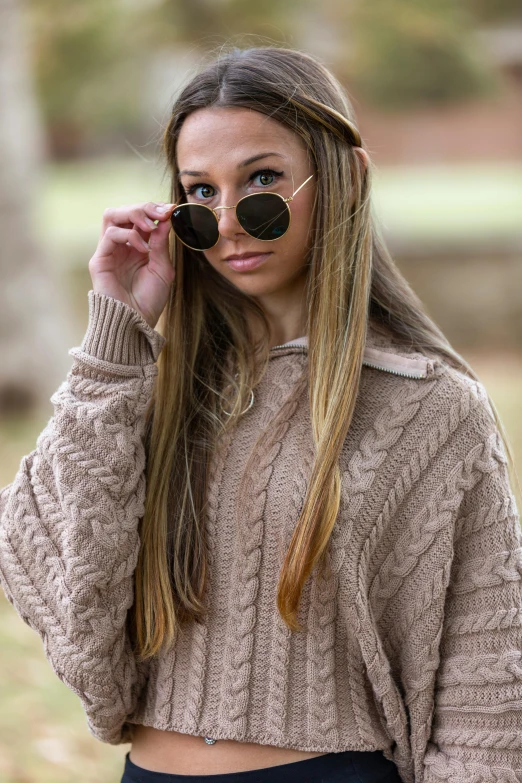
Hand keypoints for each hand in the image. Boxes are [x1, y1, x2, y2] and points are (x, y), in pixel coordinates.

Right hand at [88, 201, 175, 328]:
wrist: (135, 323)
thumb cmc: (149, 301)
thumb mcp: (163, 269)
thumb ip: (161, 244)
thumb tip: (165, 219)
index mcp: (137, 246)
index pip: (139, 217)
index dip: (154, 209)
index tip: (171, 209)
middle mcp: (121, 246)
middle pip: (124, 211)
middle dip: (144, 207)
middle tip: (161, 212)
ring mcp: (109, 252)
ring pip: (112, 215)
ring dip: (133, 214)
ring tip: (151, 226)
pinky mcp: (100, 260)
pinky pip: (110, 235)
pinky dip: (129, 235)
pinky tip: (143, 248)